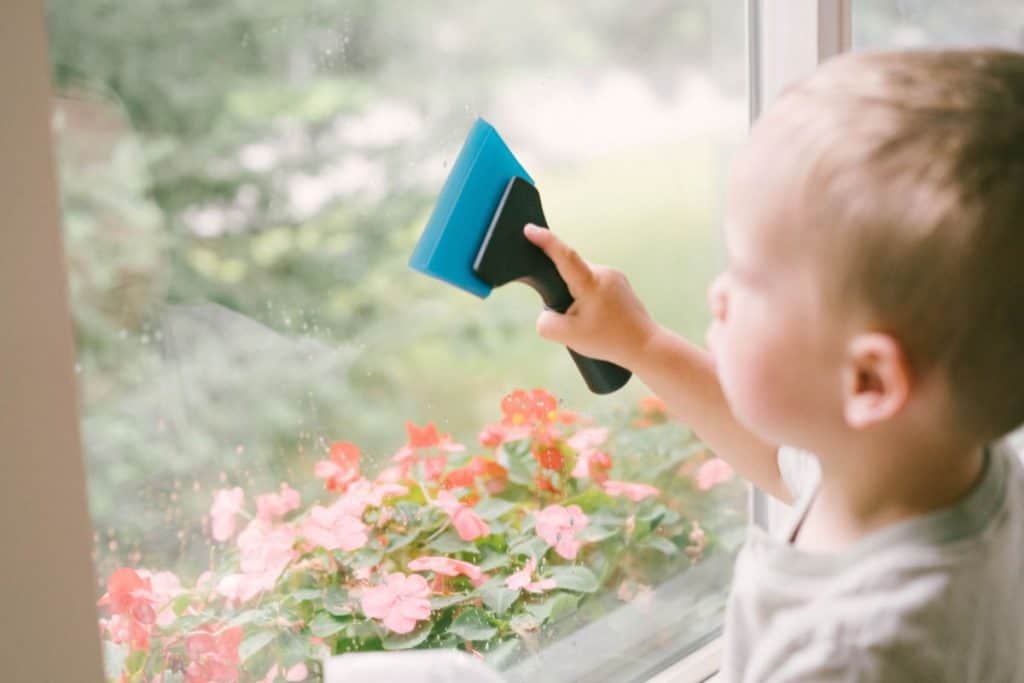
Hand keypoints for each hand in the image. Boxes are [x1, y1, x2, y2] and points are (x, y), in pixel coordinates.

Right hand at [523, 224, 656, 368]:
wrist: (645, 346)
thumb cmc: (609, 340)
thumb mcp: (568, 337)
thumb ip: (546, 323)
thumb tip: (546, 312)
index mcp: (591, 282)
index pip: (564, 255)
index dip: (545, 240)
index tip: (529, 229)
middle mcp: (604, 273)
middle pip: (569, 270)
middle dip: (561, 289)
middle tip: (571, 318)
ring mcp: (615, 276)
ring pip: (581, 278)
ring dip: (575, 295)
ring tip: (589, 322)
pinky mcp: (620, 283)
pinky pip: (593, 283)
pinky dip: (587, 297)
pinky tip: (596, 318)